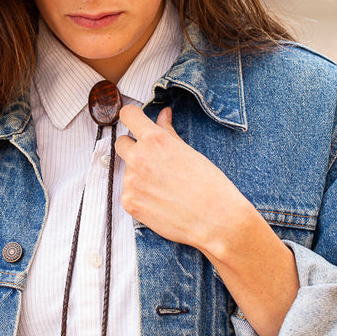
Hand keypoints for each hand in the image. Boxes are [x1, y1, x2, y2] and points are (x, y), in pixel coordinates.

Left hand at [115, 104, 248, 254]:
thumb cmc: (209, 185)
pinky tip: (160, 201)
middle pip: (121, 142)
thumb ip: (168, 131)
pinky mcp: (129, 202)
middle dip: (134, 147)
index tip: (136, 122)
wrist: (214, 220)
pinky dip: (140, 195)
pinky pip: (129, 192)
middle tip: (154, 159)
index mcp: (154, 140)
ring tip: (165, 187)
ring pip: (127, 170)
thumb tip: (163, 114)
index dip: (132, 117)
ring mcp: (131, 181)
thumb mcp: (189, 151)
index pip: (128, 115)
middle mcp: (138, 158)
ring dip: (139, 174)